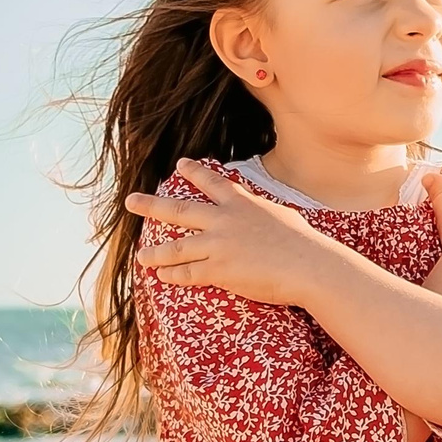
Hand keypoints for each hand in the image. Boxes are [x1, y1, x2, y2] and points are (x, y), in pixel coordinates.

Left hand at [128, 159, 333, 306]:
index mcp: (241, 204)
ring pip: (177, 247)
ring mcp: (219, 245)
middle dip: (151, 205)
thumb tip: (260, 208)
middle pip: (179, 210)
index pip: (212, 182)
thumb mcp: (282, 215)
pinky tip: (162, 277)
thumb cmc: (303, 244)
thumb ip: (262, 211)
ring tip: (142, 256)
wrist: (309, 266)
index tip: (179, 165)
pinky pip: (188, 274)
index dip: (194, 172)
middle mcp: (224, 220)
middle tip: (131, 200)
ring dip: (156, 252)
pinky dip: (173, 275)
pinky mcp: (219, 270)